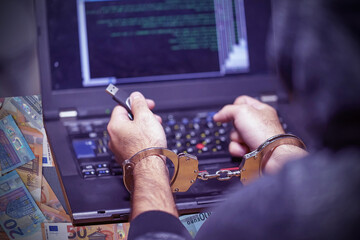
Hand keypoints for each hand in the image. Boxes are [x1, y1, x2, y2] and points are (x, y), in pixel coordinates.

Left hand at [107, 92, 177, 218]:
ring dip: (143, 128)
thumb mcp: (146, 117)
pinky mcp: (126, 157)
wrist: (150, 168)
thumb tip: (135, 96)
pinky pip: (133, 143)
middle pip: (127, 120)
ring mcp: (119, 149)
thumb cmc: (147, 145)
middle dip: (142, 117)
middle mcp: (113, 137)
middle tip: (154, 118)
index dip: (136, 104)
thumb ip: (139, 104)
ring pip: (131, 132)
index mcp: (115, 125)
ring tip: (156, 130)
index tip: (147, 105)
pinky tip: (152, 141)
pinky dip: (142, 140)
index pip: (122, 107)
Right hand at [214, 95, 284, 154]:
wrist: (270, 155)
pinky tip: (244, 149)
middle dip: (235, 127)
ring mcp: (254, 137)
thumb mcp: (242, 111)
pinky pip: (236, 147)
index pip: (242, 102)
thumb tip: (218, 116)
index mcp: (260, 110)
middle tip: (242, 128)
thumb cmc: (264, 132)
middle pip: (235, 121)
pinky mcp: (250, 149)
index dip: (234, 107)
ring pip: (234, 135)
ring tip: (245, 141)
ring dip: (236, 139)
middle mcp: (258, 123)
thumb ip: (227, 110)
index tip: (228, 113)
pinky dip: (237, 149)